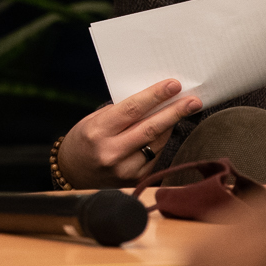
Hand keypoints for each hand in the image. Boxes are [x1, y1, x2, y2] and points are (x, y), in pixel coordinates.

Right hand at [56, 79, 202, 187]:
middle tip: (193, 101)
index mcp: (98, 131)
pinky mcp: (135, 180)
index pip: (132, 110)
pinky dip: (161, 141)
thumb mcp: (94, 120)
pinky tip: (164, 131)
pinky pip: (155, 156)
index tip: (174, 85)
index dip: (155, 96)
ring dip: (171, 125)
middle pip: (150, 128)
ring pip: (157, 142)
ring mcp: (125, 169)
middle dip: (175, 112)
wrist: (72, 172)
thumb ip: (121, 113)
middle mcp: (112, 152)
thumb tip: (154, 102)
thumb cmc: (84, 139)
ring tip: (183, 110)